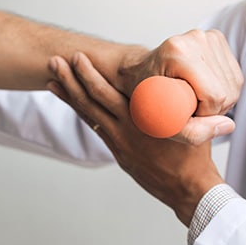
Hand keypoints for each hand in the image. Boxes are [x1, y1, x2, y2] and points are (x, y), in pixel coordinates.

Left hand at [47, 52, 224, 225]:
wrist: (188, 188)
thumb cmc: (193, 153)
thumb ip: (176, 100)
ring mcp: (120, 141)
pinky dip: (81, 113)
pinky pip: (95, 128)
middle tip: (55, 61)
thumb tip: (180, 77)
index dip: (90, 74)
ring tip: (52, 79)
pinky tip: (70, 102)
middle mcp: (127, 128)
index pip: (109, 91)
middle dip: (72, 78)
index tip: (78, 56)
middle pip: (92, 99)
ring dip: (69, 95)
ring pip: (89, 114)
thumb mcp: (190, 120)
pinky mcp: (118, 152)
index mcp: (143, 117)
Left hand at [118, 29, 242, 117]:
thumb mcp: (160, 123)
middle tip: (188, 108)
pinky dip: (222, 89)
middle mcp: (195, 38)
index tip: (186, 114)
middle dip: (212, 109)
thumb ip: (194, 132)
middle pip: (227, 91)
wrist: (137, 70)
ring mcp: (208, 36)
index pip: (214, 95)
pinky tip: (202, 90)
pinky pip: (235, 76)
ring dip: (218, 101)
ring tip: (193, 99)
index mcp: (177, 52)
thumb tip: (228, 125)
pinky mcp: (217, 38)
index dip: (204, 114)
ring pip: (234, 84)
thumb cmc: (144, 95)